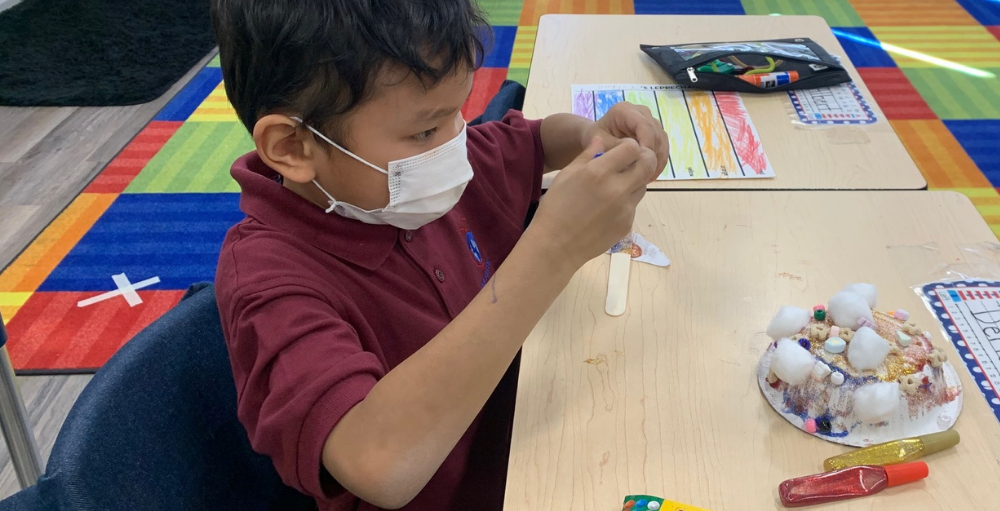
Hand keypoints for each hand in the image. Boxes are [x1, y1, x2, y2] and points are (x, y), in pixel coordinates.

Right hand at [527, 137, 657, 270]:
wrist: (556, 246)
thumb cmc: (555, 208)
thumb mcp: (565, 176)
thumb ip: (586, 156)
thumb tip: (600, 141)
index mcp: (599, 172)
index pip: (632, 148)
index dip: (630, 146)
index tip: (622, 150)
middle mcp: (617, 188)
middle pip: (647, 164)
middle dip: (644, 158)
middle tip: (633, 161)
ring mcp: (625, 208)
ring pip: (643, 185)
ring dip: (634, 180)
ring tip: (615, 186)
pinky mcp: (627, 224)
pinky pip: (633, 206)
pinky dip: (625, 202)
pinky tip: (607, 209)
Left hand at [584, 102, 668, 181]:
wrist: (596, 139)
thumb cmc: (595, 139)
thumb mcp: (601, 143)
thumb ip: (617, 146)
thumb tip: (637, 151)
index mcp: (625, 110)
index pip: (644, 125)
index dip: (647, 144)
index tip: (644, 163)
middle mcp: (641, 112)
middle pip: (656, 133)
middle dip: (653, 154)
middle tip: (646, 175)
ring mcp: (650, 121)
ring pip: (662, 140)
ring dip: (658, 160)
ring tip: (648, 178)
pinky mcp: (655, 132)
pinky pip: (663, 146)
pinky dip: (659, 161)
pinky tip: (651, 175)